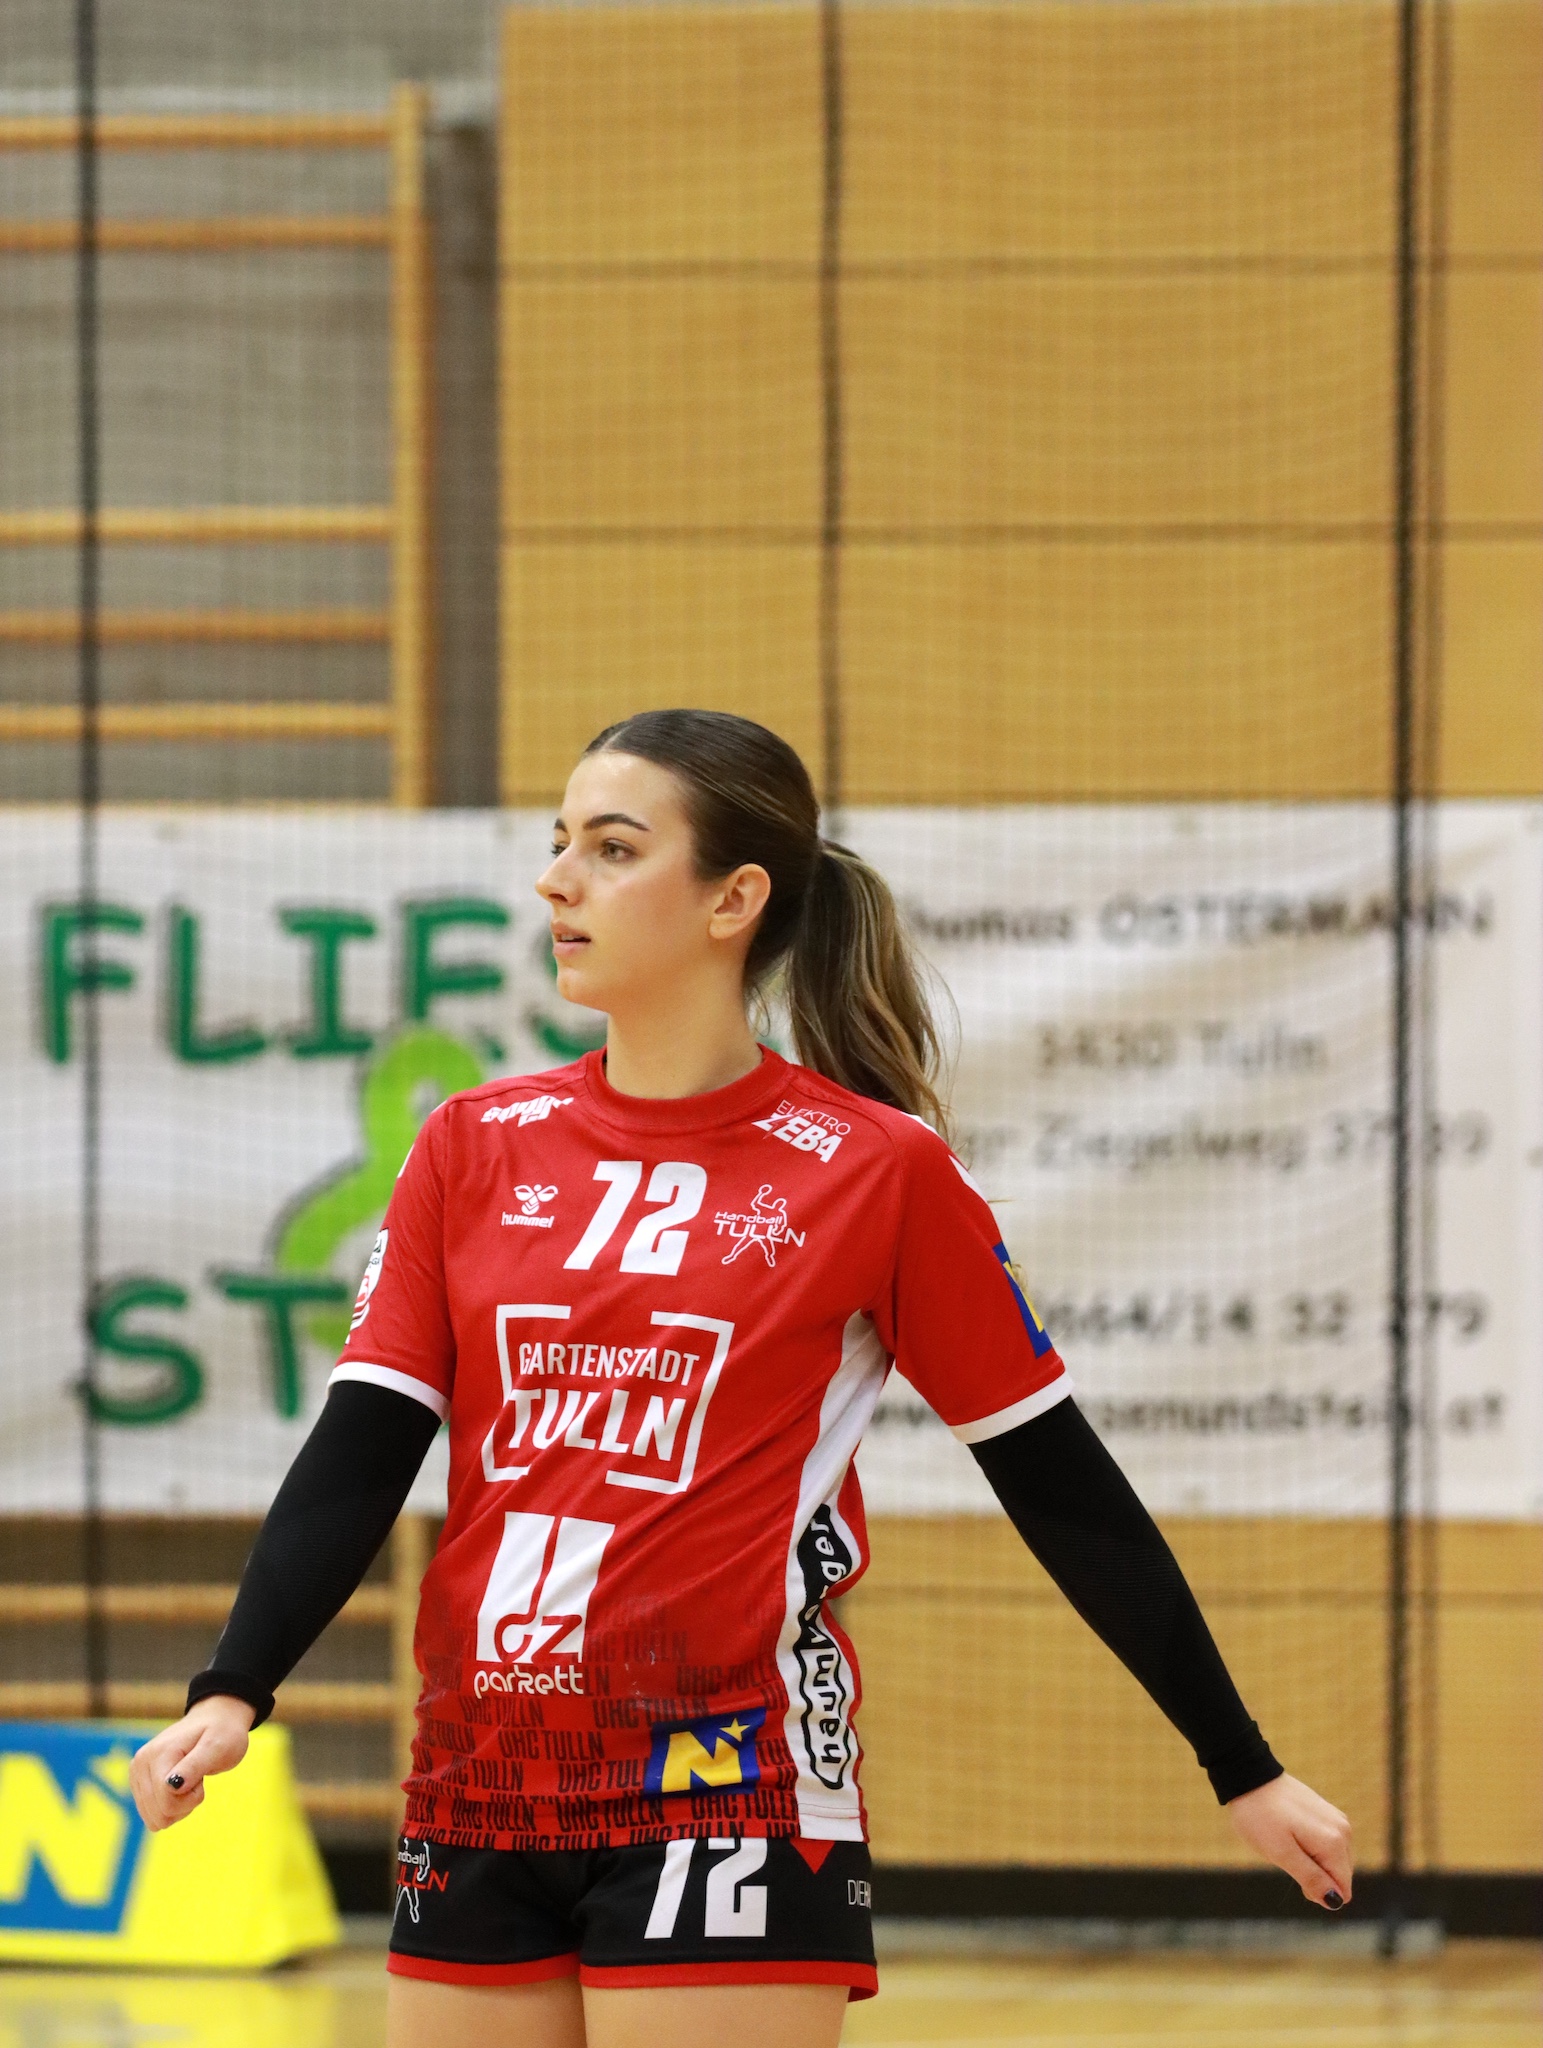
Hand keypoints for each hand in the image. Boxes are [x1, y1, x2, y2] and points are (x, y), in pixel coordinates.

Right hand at [129, 1695, 255, 1831]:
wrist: (215, 1719)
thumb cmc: (222, 1732)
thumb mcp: (218, 1746)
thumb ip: (195, 1765)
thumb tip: (172, 1785)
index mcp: (158, 1753)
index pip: (168, 1801)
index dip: (192, 1797)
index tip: (202, 1775)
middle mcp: (140, 1763)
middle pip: (159, 1814)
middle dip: (185, 1803)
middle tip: (197, 1778)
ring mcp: (137, 1773)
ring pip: (155, 1819)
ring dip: (178, 1806)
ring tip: (190, 1780)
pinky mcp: (138, 1783)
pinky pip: (153, 1816)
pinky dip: (171, 1807)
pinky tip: (181, 1786)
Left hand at [1227, 1772, 1352, 1907]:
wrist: (1250, 1776)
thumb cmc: (1260, 1817)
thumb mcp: (1280, 1853)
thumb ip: (1311, 1878)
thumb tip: (1337, 1902)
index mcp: (1334, 1843)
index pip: (1342, 1890)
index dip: (1318, 1892)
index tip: (1294, 1873)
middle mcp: (1344, 1831)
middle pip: (1340, 1876)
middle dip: (1316, 1877)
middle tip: (1286, 1857)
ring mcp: (1337, 1819)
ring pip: (1334, 1861)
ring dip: (1313, 1862)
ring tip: (1287, 1843)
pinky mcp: (1327, 1813)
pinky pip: (1328, 1844)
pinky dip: (1312, 1848)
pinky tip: (1292, 1834)